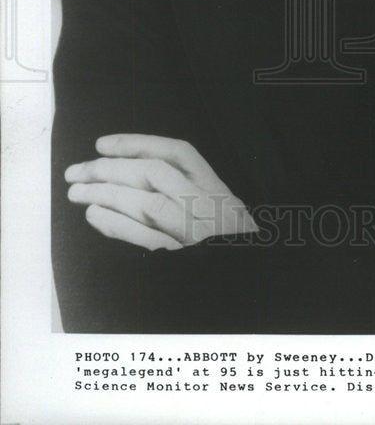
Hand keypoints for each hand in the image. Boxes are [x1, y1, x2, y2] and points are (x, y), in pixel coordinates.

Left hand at [65, 134, 256, 250]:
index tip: (101, 144)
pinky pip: (144, 238)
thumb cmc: (224, 238)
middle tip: (76, 171)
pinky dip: (115, 224)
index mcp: (214, 186)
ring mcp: (195, 232)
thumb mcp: (216, 204)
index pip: (177, 153)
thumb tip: (124, 169)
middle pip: (154, 174)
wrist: (250, 280)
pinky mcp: (180, 258)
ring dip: (106, 194)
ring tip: (77, 192)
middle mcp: (206, 204)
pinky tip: (94, 215)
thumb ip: (184, 187)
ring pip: (147, 203)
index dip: (137, 144)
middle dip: (109, 168)